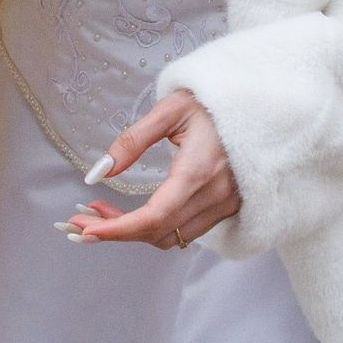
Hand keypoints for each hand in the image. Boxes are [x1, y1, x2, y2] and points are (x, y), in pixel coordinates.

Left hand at [64, 89, 240, 249]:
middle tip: (82, 219)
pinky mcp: (227, 209)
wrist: (260, 108)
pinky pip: (187, 232)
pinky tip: (135, 215)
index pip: (153, 216)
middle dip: (116, 232)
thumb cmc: (213, 103)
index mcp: (198, 170)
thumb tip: (100, 171)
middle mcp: (215, 196)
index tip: (86, 229)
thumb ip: (132, 141)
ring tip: (104, 214)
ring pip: (172, 238)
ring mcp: (225, 206)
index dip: (117, 229)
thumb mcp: (170, 110)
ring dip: (135, 233)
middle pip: (158, 233)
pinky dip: (156, 229)